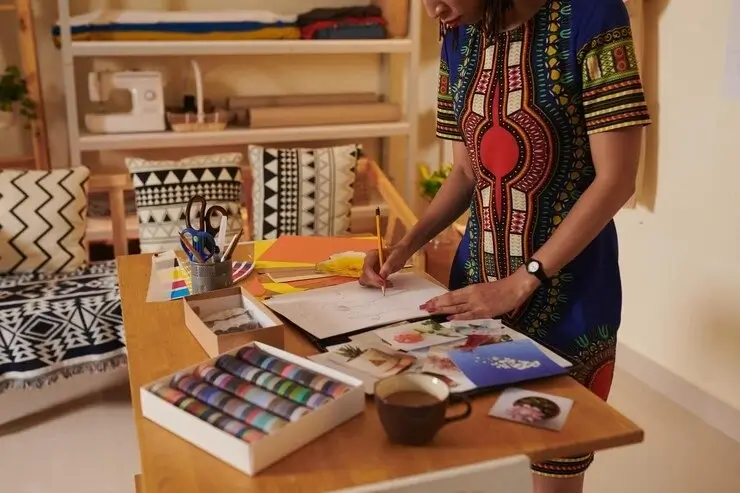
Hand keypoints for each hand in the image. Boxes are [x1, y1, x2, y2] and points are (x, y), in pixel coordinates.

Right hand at [359, 243, 412, 288]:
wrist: (401, 254)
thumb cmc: (397, 252)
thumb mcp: (394, 257)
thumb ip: (388, 265)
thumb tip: (382, 275)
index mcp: (371, 255)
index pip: (367, 268)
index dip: (373, 276)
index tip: (382, 281)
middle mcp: (368, 263)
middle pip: (365, 276)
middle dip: (375, 282)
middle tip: (386, 284)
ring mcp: (370, 269)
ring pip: (367, 281)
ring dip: (377, 285)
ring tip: (388, 283)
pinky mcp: (374, 275)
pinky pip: (372, 283)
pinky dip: (379, 285)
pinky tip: (387, 283)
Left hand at [420, 269, 539, 319]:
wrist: (515, 287)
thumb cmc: (500, 288)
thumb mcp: (482, 289)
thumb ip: (470, 295)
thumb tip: (457, 304)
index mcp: (471, 289)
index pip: (450, 295)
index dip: (438, 299)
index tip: (428, 302)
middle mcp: (471, 296)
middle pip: (450, 301)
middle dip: (436, 305)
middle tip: (424, 308)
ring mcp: (477, 304)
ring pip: (456, 308)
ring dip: (443, 310)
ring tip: (431, 312)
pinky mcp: (485, 312)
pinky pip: (469, 315)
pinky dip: (458, 316)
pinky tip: (449, 317)